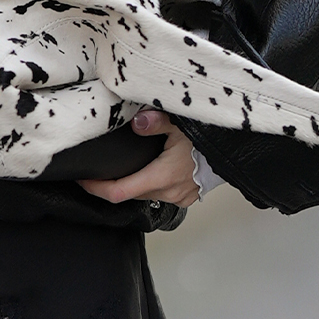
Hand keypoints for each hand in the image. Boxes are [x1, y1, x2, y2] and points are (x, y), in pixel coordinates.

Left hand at [78, 109, 199, 206]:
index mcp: (163, 176)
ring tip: (114, 171)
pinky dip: (146, 185)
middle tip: (92, 172)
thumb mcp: (182, 124)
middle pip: (129, 194)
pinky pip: (158, 194)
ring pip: (144, 194)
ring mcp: (178, 197)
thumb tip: (139, 122)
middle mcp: (169, 192)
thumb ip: (158, 122)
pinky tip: (142, 171)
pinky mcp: (185, 196)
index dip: (97, 188)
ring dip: (129, 185)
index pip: (120, 191)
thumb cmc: (209, 139)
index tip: (83, 180)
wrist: (235, 153)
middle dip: (109, 185)